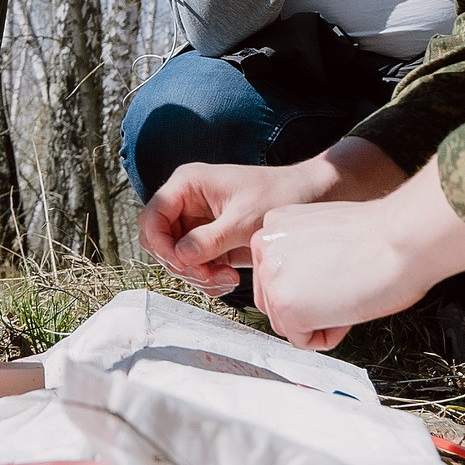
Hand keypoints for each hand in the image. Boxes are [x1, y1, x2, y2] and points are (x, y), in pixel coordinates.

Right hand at [138, 137, 406, 294]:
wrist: (312, 197)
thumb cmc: (280, 196)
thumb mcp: (243, 221)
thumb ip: (208, 240)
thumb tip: (178, 258)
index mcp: (187, 184)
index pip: (152, 217)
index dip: (160, 244)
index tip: (183, 264)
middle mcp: (186, 201)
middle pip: (160, 241)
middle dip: (181, 264)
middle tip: (211, 276)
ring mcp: (197, 220)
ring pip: (176, 256)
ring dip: (196, 274)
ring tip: (227, 280)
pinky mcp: (210, 238)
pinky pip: (194, 263)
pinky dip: (206, 276)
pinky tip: (229, 279)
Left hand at [251, 162, 464, 349]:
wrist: (400, 239)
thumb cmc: (380, 236)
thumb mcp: (324, 233)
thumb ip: (301, 254)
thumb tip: (303, 279)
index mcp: (274, 225)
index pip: (277, 274)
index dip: (312, 284)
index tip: (337, 273)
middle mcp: (264, 247)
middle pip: (274, 300)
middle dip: (309, 305)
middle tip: (344, 289)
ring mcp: (271, 277)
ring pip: (286, 323)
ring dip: (318, 320)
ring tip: (347, 296)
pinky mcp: (286, 306)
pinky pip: (302, 340)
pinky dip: (328, 337)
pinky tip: (347, 311)